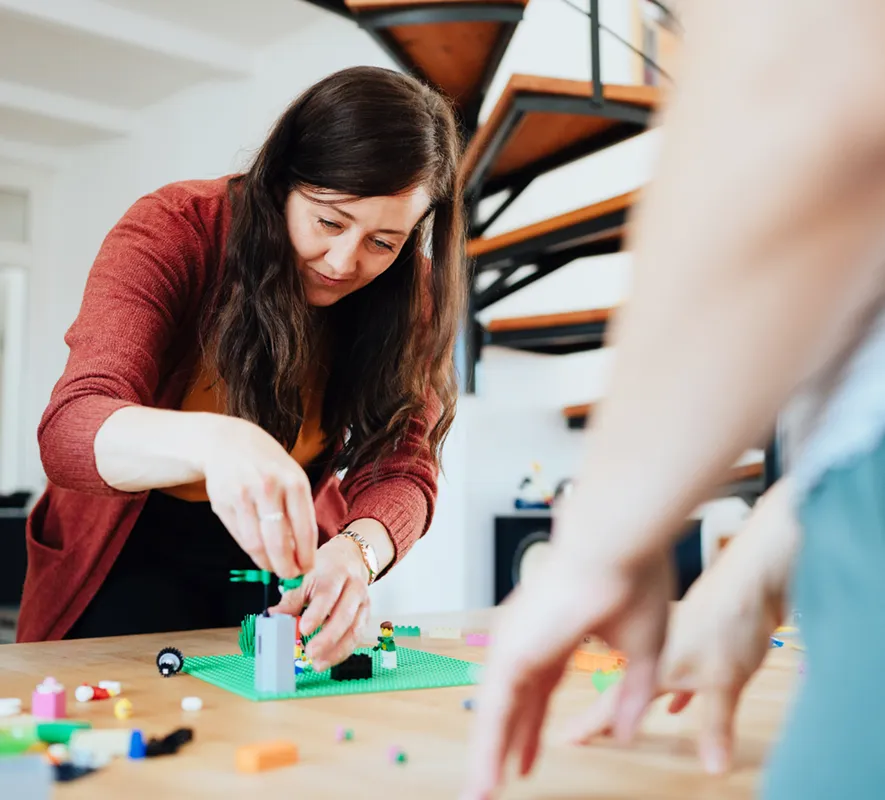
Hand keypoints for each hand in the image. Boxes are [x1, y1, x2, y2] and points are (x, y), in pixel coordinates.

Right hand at [198, 415, 317, 578]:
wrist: (228, 442)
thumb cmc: (268, 464)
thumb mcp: (292, 477)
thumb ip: (298, 510)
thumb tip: (302, 551)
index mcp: (294, 482)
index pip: (304, 529)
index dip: (306, 555)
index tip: (308, 568)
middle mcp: (268, 488)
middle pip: (278, 542)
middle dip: (286, 566)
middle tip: (290, 576)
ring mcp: (242, 496)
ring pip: (256, 544)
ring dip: (267, 563)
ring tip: (274, 568)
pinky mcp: (222, 503)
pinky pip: (239, 537)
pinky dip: (251, 551)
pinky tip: (259, 553)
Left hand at [268, 534, 370, 671]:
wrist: (350, 560)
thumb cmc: (324, 570)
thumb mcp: (307, 577)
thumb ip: (292, 598)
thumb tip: (274, 615)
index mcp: (336, 573)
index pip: (328, 594)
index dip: (317, 613)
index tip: (304, 630)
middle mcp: (354, 587)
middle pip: (345, 615)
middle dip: (328, 637)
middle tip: (310, 653)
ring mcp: (363, 602)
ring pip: (355, 629)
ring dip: (337, 650)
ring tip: (318, 663)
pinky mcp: (366, 615)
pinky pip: (357, 636)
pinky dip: (343, 651)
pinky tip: (328, 659)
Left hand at [462, 538, 672, 799]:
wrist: (618, 545)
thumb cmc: (636, 581)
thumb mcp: (646, 650)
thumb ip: (632, 694)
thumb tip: (624, 734)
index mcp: (559, 633)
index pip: (541, 690)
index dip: (535, 727)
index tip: (530, 757)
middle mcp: (531, 638)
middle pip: (515, 704)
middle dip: (509, 743)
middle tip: (500, 779)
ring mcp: (517, 644)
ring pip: (497, 712)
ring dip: (489, 756)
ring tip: (479, 795)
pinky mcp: (511, 652)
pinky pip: (494, 712)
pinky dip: (486, 749)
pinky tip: (483, 781)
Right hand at [565, 552, 777, 774]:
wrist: (749, 580)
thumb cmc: (731, 626)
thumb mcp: (726, 683)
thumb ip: (715, 727)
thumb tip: (712, 770)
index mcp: (655, 667)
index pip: (614, 704)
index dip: (591, 724)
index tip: (565, 738)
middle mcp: (656, 651)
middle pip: (620, 689)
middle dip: (602, 713)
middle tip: (580, 730)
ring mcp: (672, 639)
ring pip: (642, 675)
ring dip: (631, 699)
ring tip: (618, 718)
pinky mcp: (691, 631)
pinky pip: (669, 665)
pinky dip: (671, 689)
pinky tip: (677, 704)